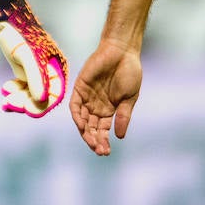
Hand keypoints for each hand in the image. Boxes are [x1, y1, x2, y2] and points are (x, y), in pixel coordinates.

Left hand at [0, 0, 67, 117]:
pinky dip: (13, 92)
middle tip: (10, 104)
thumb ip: (36, 79)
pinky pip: (22, 88)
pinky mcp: (25, 71)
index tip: (28, 111)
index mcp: (58, 69)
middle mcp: (50, 73)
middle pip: (41, 97)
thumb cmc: (22, 35)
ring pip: (30, 95)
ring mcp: (37, 74)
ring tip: (5, 101)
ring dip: (18, 100)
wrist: (9, 21)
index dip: (42, 105)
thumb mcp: (29, 57)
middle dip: (26, 103)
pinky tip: (4, 90)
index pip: (55, 94)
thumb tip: (41, 101)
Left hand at [69, 40, 141, 155]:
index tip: (106, 152)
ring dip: (86, 132)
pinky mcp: (80, 87)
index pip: (103, 130)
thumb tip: (119, 137)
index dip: (103, 141)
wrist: (123, 51)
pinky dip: (77, 116)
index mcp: (109, 110)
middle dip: (94, 140)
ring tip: (92, 142)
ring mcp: (87, 97)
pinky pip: (75, 105)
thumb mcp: (129, 98)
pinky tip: (82, 126)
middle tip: (99, 151)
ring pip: (83, 119)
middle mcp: (96, 105)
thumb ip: (123, 116)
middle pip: (92, 127)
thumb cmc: (129, 72)